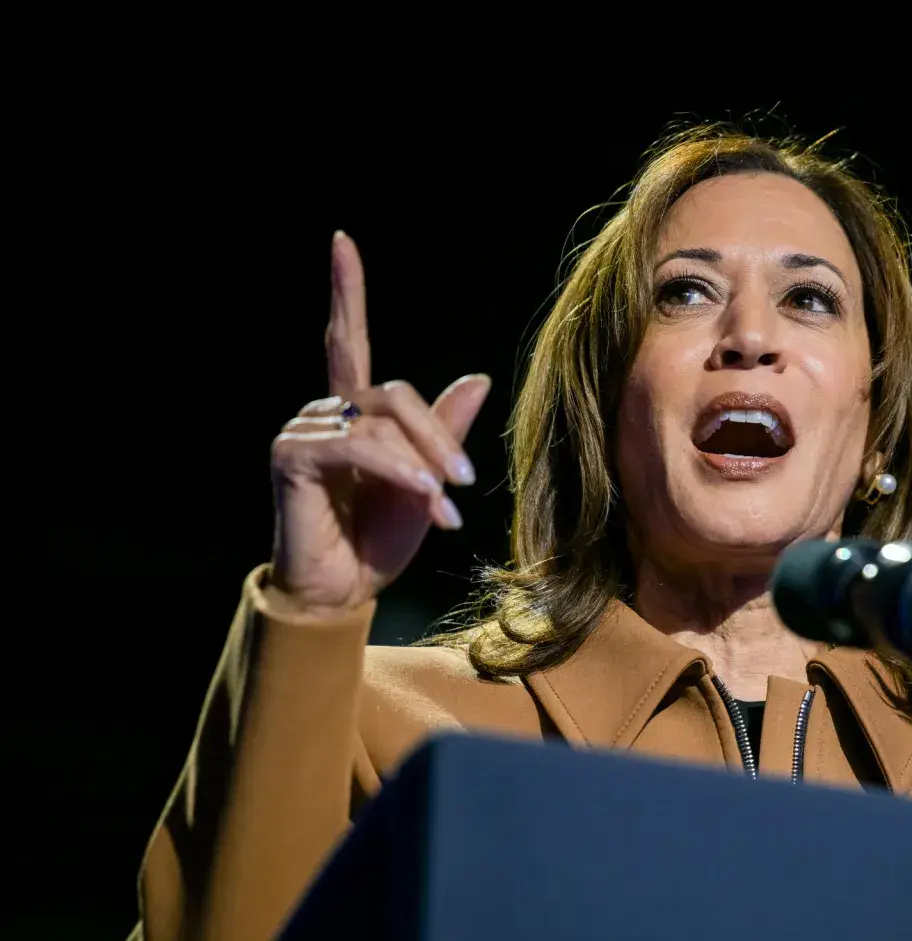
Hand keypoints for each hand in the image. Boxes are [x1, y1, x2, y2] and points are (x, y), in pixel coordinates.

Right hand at [266, 232, 490, 617]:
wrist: (344, 589)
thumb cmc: (381, 537)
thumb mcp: (428, 480)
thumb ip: (446, 430)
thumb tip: (477, 378)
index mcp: (353, 412)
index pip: (348, 339)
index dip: (346, 290)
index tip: (341, 240)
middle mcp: (324, 412)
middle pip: (395, 393)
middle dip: (438, 436)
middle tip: (463, 484)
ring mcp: (303, 431)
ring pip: (382, 421)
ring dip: (422, 464)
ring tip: (442, 509)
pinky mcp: (292, 456)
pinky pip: (359, 445)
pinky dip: (398, 469)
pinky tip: (422, 495)